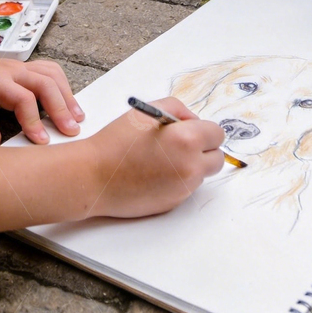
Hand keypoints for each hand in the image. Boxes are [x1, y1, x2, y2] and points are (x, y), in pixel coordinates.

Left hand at [0, 45, 84, 144]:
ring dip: (67, 95)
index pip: (23, 99)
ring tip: (77, 117)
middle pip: (46, 85)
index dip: (34, 121)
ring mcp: (21, 67)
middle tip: (71, 131)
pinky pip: (51, 71)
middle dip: (61, 108)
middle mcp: (13, 71)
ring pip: (53, 76)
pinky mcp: (24, 68)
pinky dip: (63, 85)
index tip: (41, 140)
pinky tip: (67, 100)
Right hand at [85, 96, 224, 218]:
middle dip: (204, 150)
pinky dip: (177, 180)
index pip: (217, 134)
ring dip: (191, 165)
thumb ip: (178, 109)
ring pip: (201, 174)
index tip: (191, 129)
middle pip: (217, 159)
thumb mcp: (147, 111)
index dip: (203, 129)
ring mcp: (183, 188)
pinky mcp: (173, 203)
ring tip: (161, 158)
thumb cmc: (116, 142)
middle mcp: (191, 167)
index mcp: (187, 140)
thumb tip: (194, 121)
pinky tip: (154, 173)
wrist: (94, 176)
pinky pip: (185, 188)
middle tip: (182, 144)